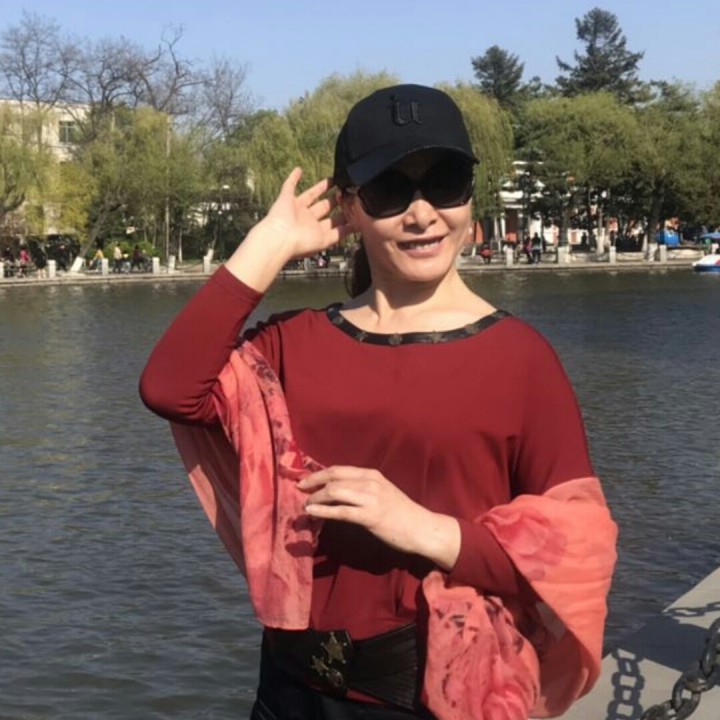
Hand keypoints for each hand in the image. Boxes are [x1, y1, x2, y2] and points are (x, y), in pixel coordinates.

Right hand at [259, 167, 350, 260]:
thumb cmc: (301, 243)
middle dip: (336, 201)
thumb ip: (341, 232)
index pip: (333, 222)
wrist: (280, 239)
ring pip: (311, 195)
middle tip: (347, 192)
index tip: (355, 207)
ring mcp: (296, 209)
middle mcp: (307, 220)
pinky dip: (293, 178)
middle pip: (325, 207)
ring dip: (321, 188)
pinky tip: (299, 170)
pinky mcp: (286, 199)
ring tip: (333, 180)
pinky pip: (289, 186)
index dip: (344, 215)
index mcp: (316, 231)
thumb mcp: (326, 240)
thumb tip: (357, 226)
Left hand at [297, 466, 460, 569]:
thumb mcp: (382, 493)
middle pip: (333, 477)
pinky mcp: (370, 516)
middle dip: (312, 482)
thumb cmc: (401, 513)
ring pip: (335, 492)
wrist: (421, 528)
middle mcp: (369, 482)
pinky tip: (312, 512)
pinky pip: (341, 511)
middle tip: (299, 490)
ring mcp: (370, 498)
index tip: (304, 480)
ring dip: (316, 498)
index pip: (338, 469)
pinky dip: (323, 511)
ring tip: (305, 505)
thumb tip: (337, 492)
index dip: (318, 474)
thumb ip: (362, 489)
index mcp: (371, 475)